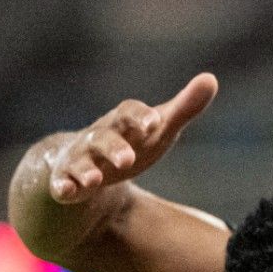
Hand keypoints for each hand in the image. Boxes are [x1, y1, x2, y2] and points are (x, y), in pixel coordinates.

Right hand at [48, 73, 218, 202]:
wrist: (85, 158)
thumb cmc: (130, 140)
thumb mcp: (158, 129)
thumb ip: (184, 108)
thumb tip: (211, 79)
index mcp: (122, 122)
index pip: (129, 113)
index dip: (140, 117)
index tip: (154, 122)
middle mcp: (98, 137)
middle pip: (104, 138)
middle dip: (114, 148)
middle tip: (127, 159)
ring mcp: (80, 158)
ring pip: (81, 162)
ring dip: (86, 169)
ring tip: (94, 180)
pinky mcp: (66, 180)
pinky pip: (61, 183)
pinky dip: (62, 186)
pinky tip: (66, 192)